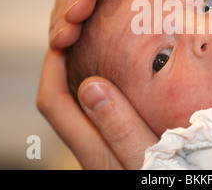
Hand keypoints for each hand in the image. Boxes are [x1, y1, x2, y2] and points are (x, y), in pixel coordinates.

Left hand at [37, 48, 157, 168]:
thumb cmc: (159, 179)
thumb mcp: (144, 155)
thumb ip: (120, 127)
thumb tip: (90, 86)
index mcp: (91, 148)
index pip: (53, 100)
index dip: (52, 64)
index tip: (66, 37)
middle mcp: (90, 147)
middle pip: (60, 100)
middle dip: (64, 64)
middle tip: (81, 36)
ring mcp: (102, 148)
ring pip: (80, 105)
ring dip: (84, 74)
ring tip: (101, 49)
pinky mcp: (117, 147)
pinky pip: (101, 110)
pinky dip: (106, 88)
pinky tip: (126, 80)